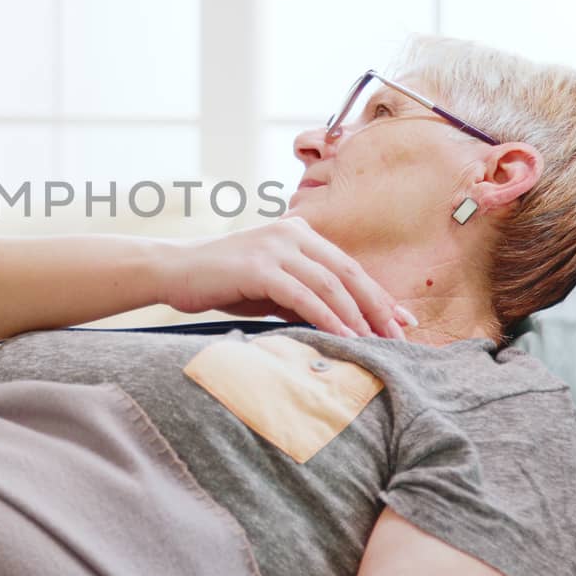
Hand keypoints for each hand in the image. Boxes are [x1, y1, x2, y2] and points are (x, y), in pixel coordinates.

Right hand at [157, 217, 408, 338]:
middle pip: (347, 272)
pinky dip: (327, 317)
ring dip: (357, 316)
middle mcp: (292, 233)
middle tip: (400, 337)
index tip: (401, 320)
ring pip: (329, 283)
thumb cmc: (221, 282)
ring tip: (377, 343)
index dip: (377, 294)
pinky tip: (344, 336)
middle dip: (377, 307)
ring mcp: (276, 247)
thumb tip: (341, 323)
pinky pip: (303, 295)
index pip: (348, 266)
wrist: (173, 271)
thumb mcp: (270, 289)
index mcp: (298, 233)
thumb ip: (304, 297)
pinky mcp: (259, 266)